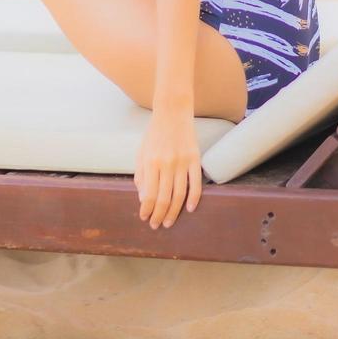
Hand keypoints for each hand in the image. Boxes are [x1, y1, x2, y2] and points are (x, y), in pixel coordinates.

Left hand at [134, 107, 203, 228]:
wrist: (173, 112)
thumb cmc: (154, 133)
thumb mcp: (142, 152)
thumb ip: (141, 174)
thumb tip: (143, 198)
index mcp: (151, 162)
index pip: (149, 194)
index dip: (147, 209)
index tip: (145, 218)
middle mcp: (166, 163)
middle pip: (164, 197)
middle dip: (159, 215)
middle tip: (157, 226)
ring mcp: (182, 162)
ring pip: (179, 194)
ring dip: (174, 211)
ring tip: (169, 222)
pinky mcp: (196, 159)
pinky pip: (196, 183)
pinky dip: (194, 198)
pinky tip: (189, 209)